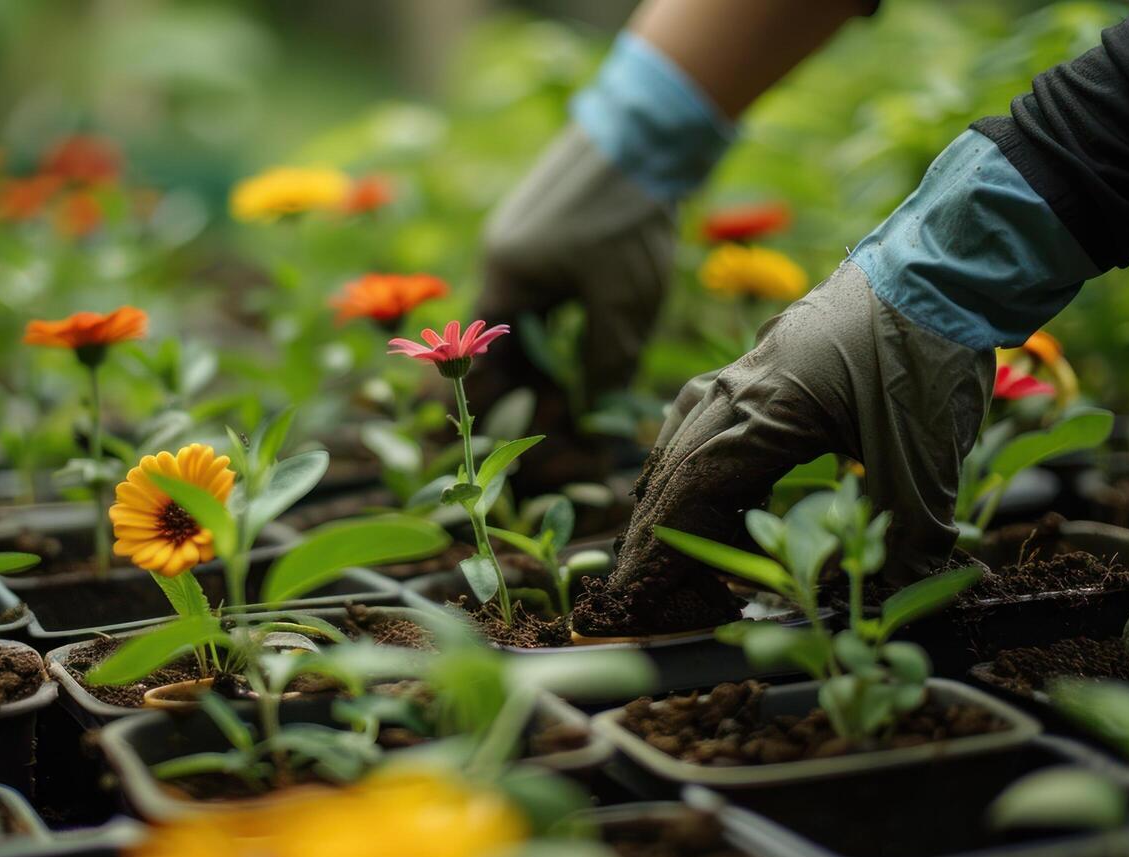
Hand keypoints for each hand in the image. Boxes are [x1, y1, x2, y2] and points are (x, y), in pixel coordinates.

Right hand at [466, 124, 674, 488]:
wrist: (651, 132)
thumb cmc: (631, 216)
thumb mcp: (624, 304)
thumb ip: (604, 365)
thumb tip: (595, 423)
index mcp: (504, 280)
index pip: (478, 365)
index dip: (496, 414)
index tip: (522, 451)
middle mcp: (502, 266)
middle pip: (500, 353)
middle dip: (527, 401)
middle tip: (566, 440)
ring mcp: (524, 251)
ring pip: (527, 332)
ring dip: (548, 372)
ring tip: (578, 412)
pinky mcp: (551, 241)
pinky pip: (545, 307)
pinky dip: (561, 340)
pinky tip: (586, 364)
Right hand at [578, 260, 993, 637]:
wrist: (948, 264)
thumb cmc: (930, 349)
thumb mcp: (926, 455)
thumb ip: (907, 532)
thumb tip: (893, 591)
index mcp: (764, 412)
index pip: (687, 498)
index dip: (664, 559)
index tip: (658, 605)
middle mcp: (738, 389)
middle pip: (671, 477)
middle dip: (654, 544)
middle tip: (648, 599)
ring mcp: (745, 370)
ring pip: (681, 445)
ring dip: (668, 504)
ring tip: (668, 556)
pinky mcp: (764, 363)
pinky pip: (700, 417)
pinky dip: (686, 460)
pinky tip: (695, 480)